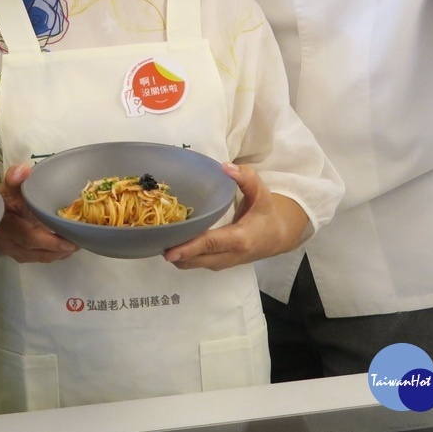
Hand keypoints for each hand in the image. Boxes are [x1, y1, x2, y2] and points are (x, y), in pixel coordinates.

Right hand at [0, 163, 78, 263]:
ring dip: (61, 253)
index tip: (69, 242)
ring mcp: (18, 253)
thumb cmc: (4, 200)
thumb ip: (14, 178)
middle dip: (60, 249)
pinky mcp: (25, 256)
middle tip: (80, 242)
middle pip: (38, 252)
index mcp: (6, 227)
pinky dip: (58, 254)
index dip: (49, 242)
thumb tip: (24, 170)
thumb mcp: (7, 187)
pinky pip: (43, 258)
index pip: (28, 238)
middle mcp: (11, 244)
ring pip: (42, 258)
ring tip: (79, 243)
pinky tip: (70, 246)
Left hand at [163, 162, 308, 270]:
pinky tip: (172, 241)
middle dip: (175, 253)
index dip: (189, 247)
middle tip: (155, 239)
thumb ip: (246, 178)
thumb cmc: (266, 213)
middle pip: (197, 259)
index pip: (211, 244)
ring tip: (160, 238)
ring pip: (194, 265)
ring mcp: (223, 263)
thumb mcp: (261, 192)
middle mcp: (230, 255)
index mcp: (240, 238)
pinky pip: (196, 263)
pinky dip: (183, 255)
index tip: (169, 250)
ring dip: (177, 255)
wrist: (277, 238)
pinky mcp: (218, 264)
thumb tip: (224, 166)